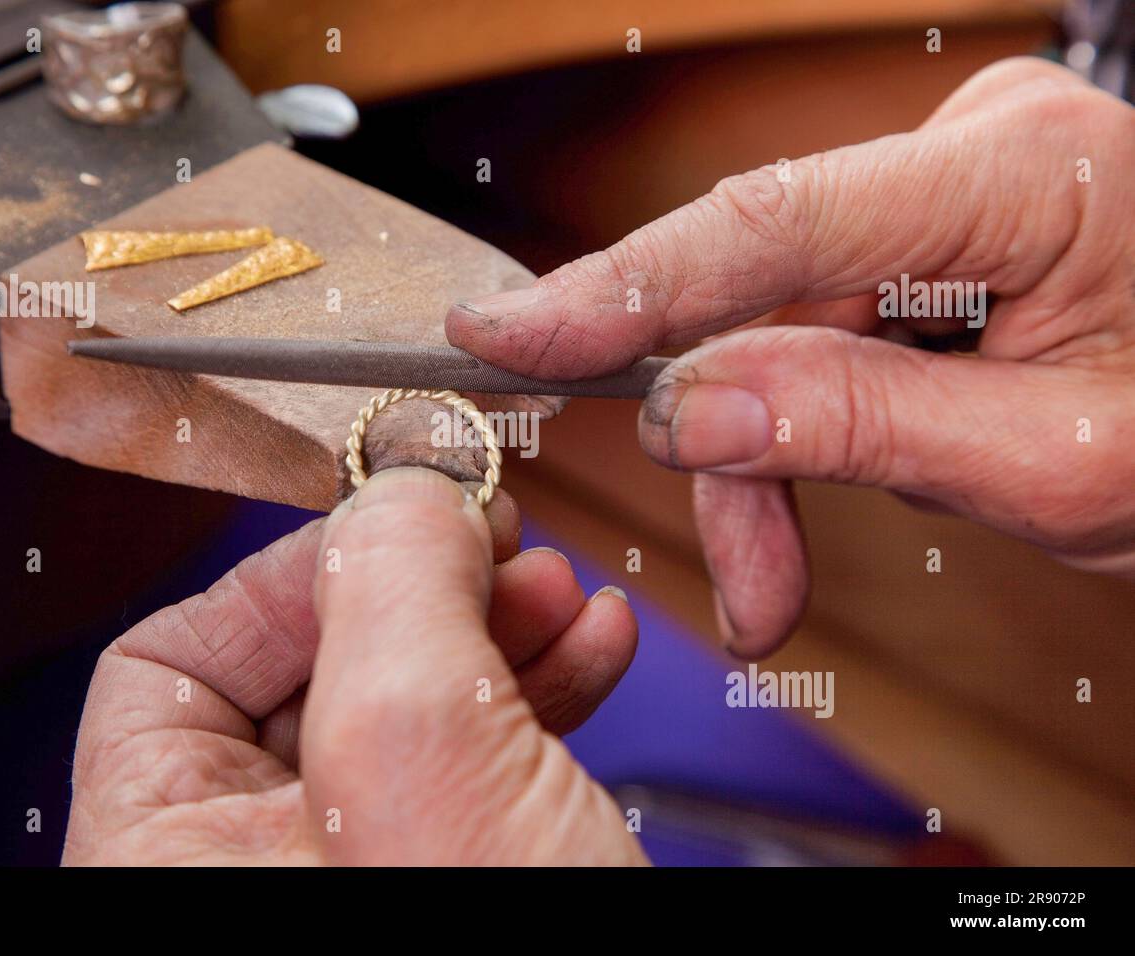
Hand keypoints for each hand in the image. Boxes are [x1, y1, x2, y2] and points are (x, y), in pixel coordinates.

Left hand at [64, 468, 644, 864]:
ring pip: (405, 707)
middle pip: (306, 674)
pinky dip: (531, 688)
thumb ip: (393, 595)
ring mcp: (360, 879)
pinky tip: (587, 650)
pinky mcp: (455, 876)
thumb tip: (403, 493)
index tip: (389, 529)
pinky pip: (473, 759)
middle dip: (415, 590)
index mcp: (172, 867)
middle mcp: (255, 879)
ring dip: (490, 628)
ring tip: (559, 595)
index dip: (283, 575)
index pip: (165, 669)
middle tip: (490, 542)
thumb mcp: (421, 763)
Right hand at [446, 57, 1134, 657]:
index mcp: (1023, 174)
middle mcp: (966, 150)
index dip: (621, 285)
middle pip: (761, 295)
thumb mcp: (1058, 461)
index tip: (500, 332)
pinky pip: (815, 332)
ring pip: (774, 329)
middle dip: (731, 444)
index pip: (774, 222)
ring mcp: (943, 189)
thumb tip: (687, 406)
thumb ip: (863, 422)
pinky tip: (802, 510)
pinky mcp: (925, 238)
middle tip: (740, 577)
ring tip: (774, 584)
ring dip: (762, 462)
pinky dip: (800, 432)